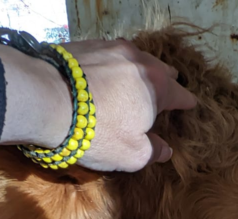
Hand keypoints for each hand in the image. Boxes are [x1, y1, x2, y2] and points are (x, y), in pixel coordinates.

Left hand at [0, 40, 195, 171]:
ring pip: (134, 57)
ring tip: (136, 76)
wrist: (47, 98)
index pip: (180, 95)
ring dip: (137, 68)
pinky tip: (103, 71)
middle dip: (165, 79)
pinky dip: (110, 64)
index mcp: (157, 87)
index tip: (190, 105)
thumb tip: (165, 149)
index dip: (186, 103)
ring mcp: (111, 48)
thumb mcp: (130, 154)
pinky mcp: (85, 44)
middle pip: (160, 69)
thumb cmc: (96, 132)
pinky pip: (106, 54)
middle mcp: (138, 61)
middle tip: (166, 85)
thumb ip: (152, 152)